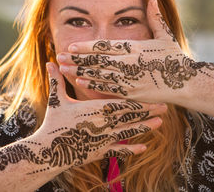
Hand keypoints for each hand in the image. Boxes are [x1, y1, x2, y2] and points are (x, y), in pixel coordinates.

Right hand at [27, 62, 165, 173]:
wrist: (49, 151)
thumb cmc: (53, 123)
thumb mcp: (57, 100)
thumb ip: (58, 81)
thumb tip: (51, 62)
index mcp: (96, 109)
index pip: (122, 102)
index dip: (139, 99)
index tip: (152, 94)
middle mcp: (104, 123)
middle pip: (130, 115)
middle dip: (148, 111)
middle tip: (165, 106)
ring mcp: (104, 139)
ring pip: (129, 132)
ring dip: (145, 127)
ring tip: (160, 123)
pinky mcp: (100, 152)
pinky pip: (119, 150)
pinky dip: (131, 149)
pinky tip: (143, 148)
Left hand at [57, 0, 213, 104]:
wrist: (188, 84)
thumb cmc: (175, 59)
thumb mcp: (165, 36)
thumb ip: (155, 17)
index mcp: (136, 48)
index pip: (106, 46)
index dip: (87, 46)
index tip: (72, 46)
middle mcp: (130, 63)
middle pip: (98, 61)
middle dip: (77, 59)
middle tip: (60, 57)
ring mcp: (130, 80)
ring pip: (100, 75)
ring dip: (81, 71)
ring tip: (64, 69)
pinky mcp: (133, 94)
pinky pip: (109, 89)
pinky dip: (94, 85)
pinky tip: (81, 82)